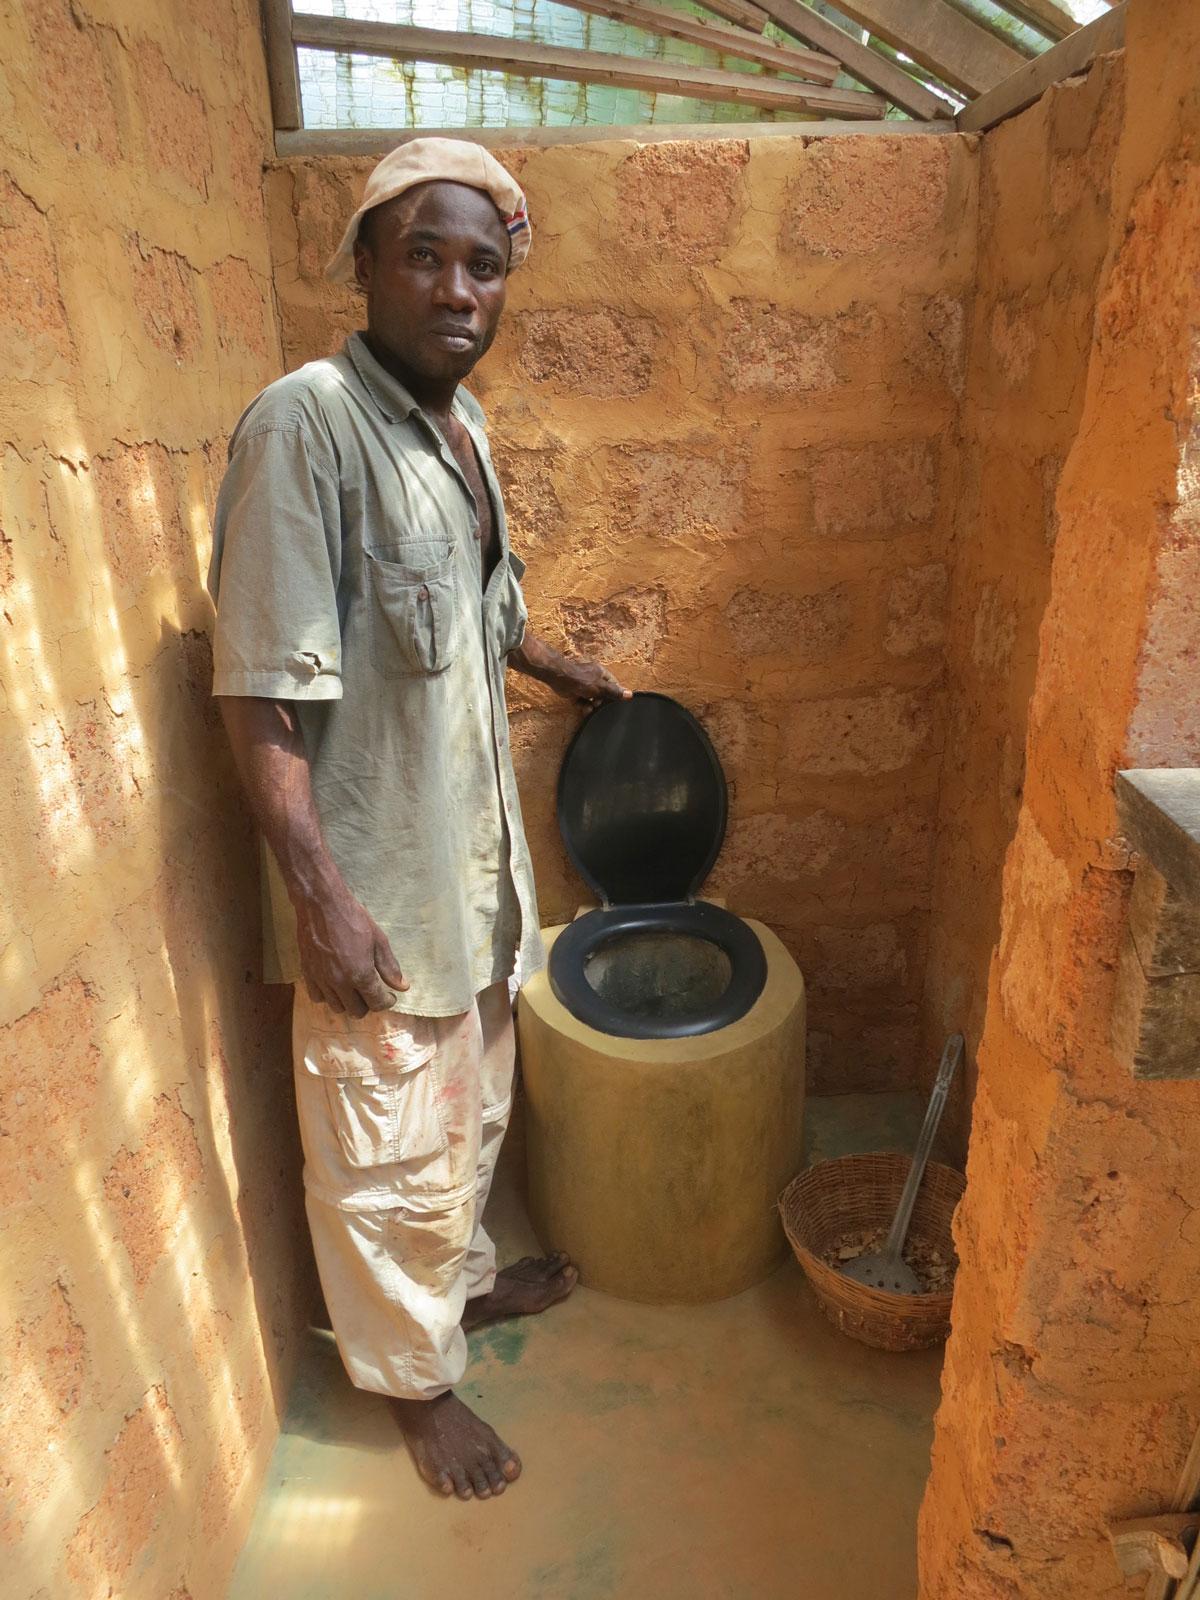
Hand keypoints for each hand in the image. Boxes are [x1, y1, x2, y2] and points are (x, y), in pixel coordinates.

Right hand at [294, 882, 407, 1016]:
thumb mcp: (379, 940)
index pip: (377, 1003)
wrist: (321, 905)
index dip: (386, 1001)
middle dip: (368, 1003)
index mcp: (360, 974)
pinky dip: (327, 996)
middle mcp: (340, 983)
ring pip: (337, 1007)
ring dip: (348, 1001)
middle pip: (357, 1011)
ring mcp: (321, 980)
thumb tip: (403, 987)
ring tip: (353, 988)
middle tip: (371, 990)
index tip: (389, 995)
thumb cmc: (353, 919)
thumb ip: (390, 967)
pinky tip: (334, 984)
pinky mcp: (307, 974)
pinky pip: (317, 997)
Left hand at [545, 657, 631, 707]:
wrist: (560, 679)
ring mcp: (583, 686)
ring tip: (590, 707)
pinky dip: (583, 706)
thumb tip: (630, 694)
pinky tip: (583, 708)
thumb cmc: (582, 680)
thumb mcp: (601, 687)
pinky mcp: (575, 692)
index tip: (615, 702)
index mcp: (601, 673)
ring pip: (592, 699)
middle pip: (602, 693)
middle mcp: (593, 678)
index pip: (613, 684)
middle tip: (600, 705)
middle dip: (601, 701)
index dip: (615, 693)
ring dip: (592, 705)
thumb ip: (614, 692)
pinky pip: (582, 701)